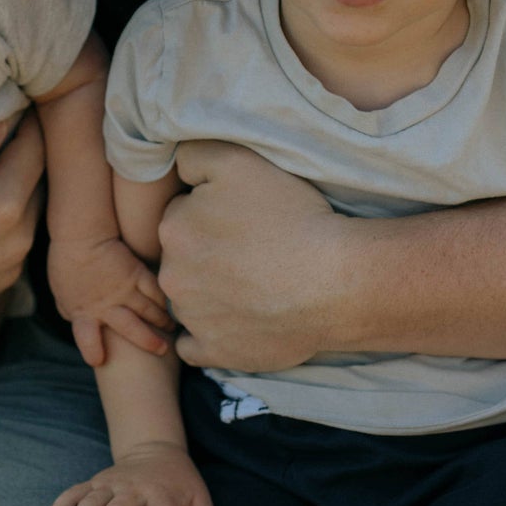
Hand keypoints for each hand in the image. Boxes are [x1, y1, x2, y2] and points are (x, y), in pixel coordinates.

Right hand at [0, 113, 44, 323]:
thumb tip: (8, 120)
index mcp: (3, 207)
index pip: (37, 149)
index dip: (27, 123)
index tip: (15, 105)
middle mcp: (18, 241)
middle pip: (39, 180)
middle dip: (24, 154)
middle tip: (3, 130)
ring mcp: (10, 267)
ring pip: (31, 209)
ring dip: (18, 187)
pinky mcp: (0, 284)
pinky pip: (17, 239)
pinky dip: (8, 219)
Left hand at [48, 234, 173, 366]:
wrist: (80, 234)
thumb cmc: (66, 264)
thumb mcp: (62, 295)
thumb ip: (73, 312)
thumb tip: (79, 321)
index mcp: (83, 313)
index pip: (88, 340)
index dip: (93, 352)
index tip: (99, 360)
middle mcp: (106, 306)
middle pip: (131, 329)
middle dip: (148, 341)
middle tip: (162, 349)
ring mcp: (124, 290)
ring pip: (149, 310)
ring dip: (163, 320)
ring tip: (173, 328)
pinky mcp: (136, 274)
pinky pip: (155, 290)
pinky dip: (165, 299)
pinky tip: (173, 304)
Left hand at [161, 141, 337, 371]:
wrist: (333, 282)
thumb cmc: (290, 217)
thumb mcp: (239, 162)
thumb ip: (194, 155)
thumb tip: (177, 167)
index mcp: (173, 228)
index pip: (181, 214)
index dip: (211, 212)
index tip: (241, 217)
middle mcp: (172, 276)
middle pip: (183, 257)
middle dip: (207, 252)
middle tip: (250, 249)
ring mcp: (193, 318)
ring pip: (188, 298)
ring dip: (209, 291)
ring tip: (254, 283)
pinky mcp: (214, 351)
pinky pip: (195, 345)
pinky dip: (210, 335)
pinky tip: (234, 320)